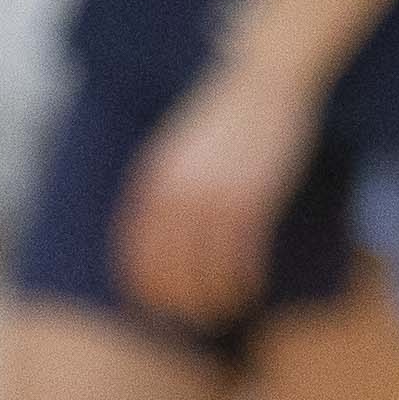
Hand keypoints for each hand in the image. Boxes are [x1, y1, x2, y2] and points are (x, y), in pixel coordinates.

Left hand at [111, 54, 318, 334]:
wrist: (264, 79)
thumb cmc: (224, 114)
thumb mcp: (178, 145)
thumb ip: (164, 183)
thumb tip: (156, 228)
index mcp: (154, 176)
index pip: (135, 245)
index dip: (140, 282)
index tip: (148, 305)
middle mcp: (179, 189)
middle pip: (167, 264)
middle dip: (175, 300)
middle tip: (188, 320)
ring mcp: (216, 194)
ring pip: (206, 266)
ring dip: (213, 297)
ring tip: (222, 311)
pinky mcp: (253, 197)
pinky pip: (242, 254)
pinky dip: (243, 279)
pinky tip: (250, 289)